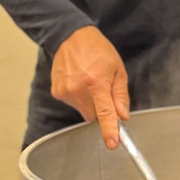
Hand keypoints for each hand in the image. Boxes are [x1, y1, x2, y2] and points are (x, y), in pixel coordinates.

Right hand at [50, 25, 129, 149]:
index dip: (109, 130)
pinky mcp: (57, 92)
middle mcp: (78, 89)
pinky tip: (78, 81)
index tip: (112, 143)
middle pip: (93, 116)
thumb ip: (120, 95)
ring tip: (88, 80)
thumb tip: (122, 115)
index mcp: (97, 82)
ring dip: (88, 102)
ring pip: (83, 111)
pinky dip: (77, 97)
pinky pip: (72, 104)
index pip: (104, 112)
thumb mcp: (118, 69)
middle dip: (100, 109)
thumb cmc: (97, 50)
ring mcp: (65, 91)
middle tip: (102, 89)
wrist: (71, 37)